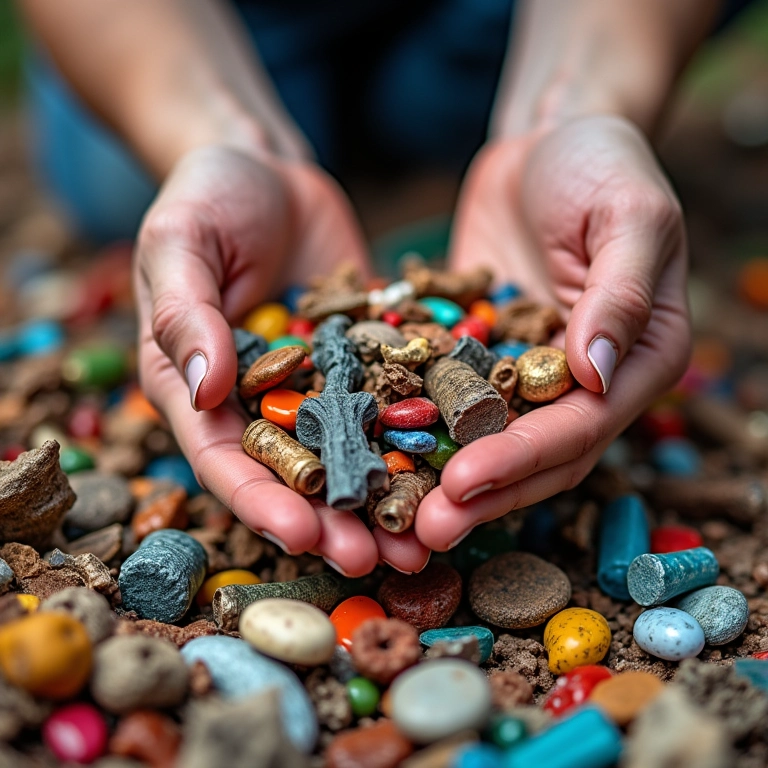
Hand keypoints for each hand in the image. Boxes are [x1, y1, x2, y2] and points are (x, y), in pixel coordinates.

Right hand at [134, 145, 429, 574]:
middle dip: (333, 521)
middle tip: (377, 559)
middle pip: (294, 472)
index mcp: (199, 387)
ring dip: (384, 497)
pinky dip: (419, 436)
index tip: (304, 536)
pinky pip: (392, 400)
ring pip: (351, 452)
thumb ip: (185, 311)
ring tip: (425, 539)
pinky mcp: (363, 358)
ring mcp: (316, 383)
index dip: (262, 502)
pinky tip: (456, 464)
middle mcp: (259, 398)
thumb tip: (200, 388)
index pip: (225, 457)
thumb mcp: (180, 242)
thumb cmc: (207, 196)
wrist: (269, 166)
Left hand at [416, 115, 690, 549]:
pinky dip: (414, 425)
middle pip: (533, 456)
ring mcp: (529, 372)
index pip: (580, 428)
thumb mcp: (630, 214)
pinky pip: (447, 396)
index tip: (463, 484)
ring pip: (488, 440)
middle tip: (421, 531)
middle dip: (480, 494)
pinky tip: (372, 450)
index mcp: (638, 358)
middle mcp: (586, 380)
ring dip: (443, 478)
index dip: (522, 460)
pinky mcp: (482, 353)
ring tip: (392, 513)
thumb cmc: (602, 163)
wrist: (548, 139)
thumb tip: (598, 371)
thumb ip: (620, 292)